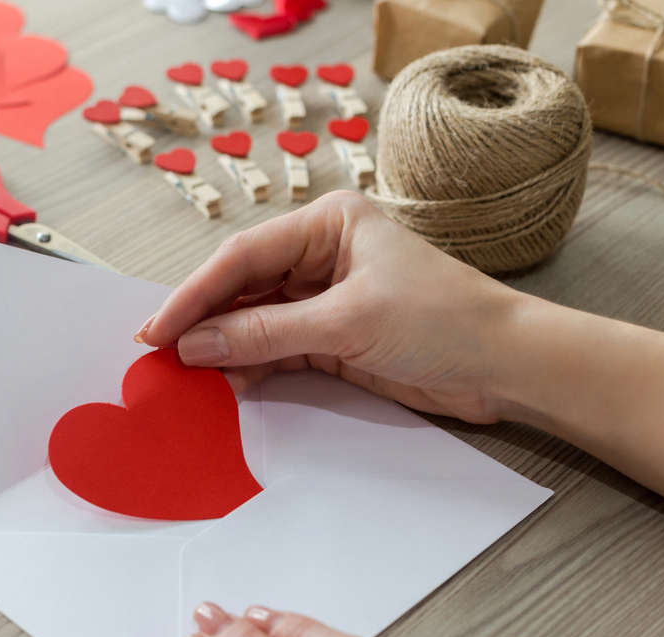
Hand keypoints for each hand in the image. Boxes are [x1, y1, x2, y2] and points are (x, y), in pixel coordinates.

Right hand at [139, 191, 529, 423]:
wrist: (507, 366)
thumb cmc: (444, 320)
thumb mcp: (348, 322)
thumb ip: (265, 333)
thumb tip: (195, 347)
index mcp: (329, 224)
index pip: (243, 257)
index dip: (195, 295)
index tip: (157, 331)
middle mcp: (322, 254)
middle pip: (242, 287)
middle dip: (202, 320)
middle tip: (156, 354)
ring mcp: (325, 298)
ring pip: (254, 320)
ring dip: (222, 348)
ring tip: (182, 376)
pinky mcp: (333, 339)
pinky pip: (275, 349)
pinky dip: (249, 367)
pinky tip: (223, 385)